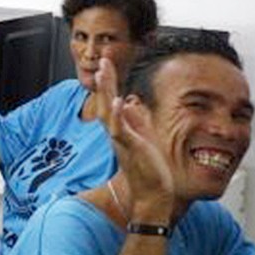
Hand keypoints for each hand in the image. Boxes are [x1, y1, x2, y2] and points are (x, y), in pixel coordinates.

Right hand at [97, 61, 172, 221]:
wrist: (152, 193)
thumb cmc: (150, 169)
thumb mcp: (144, 137)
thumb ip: (136, 120)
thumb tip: (131, 103)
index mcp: (120, 130)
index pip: (112, 101)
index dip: (109, 83)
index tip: (107, 65)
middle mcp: (117, 133)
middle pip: (106, 102)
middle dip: (105, 80)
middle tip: (103, 61)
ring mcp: (121, 140)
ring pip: (108, 111)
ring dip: (107, 91)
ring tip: (105, 73)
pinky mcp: (129, 147)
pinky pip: (119, 129)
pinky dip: (117, 115)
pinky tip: (118, 101)